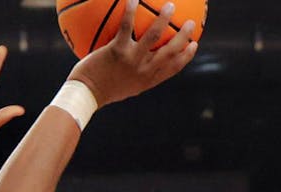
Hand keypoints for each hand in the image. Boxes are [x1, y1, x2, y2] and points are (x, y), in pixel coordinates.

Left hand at [67, 1, 199, 107]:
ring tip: (171, 6)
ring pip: (154, 36)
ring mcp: (132, 60)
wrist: (85, 95)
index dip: (186, 56)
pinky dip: (131, 10)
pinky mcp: (117, 51)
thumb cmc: (101, 90)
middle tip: (191, 23)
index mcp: (147, 80)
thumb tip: (138, 64)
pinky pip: (127, 25)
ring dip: (164, 19)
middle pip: (171, 51)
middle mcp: (144, 71)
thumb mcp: (123, 87)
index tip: (194, 45)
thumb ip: (134, 75)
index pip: (173, 68)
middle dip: (184, 36)